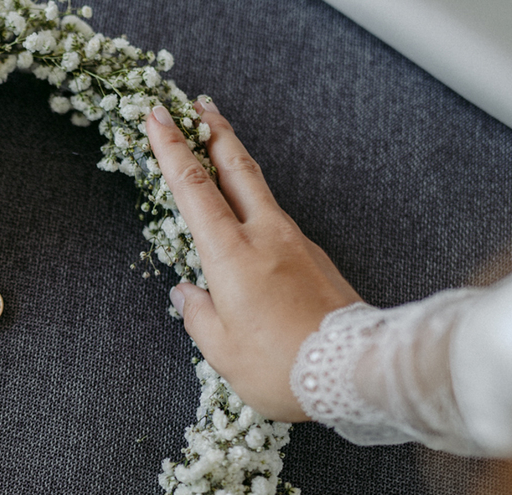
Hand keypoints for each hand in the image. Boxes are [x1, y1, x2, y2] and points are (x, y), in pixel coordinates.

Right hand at [146, 99, 362, 420]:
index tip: (156, 118)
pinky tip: (247, 229)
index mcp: (232, 256)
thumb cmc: (282, 367)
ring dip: (236, 167)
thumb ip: (198, 316)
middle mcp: (266, 238)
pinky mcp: (315, 259)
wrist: (355, 371)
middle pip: (237, 169)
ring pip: (259, 193)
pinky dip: (256, 212)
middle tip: (198, 106)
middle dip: (214, 132)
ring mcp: (296, 244)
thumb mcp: (223, 351)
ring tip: (218, 155)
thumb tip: (187, 294)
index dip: (171, 149)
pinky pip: (277, 227)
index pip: (194, 188)